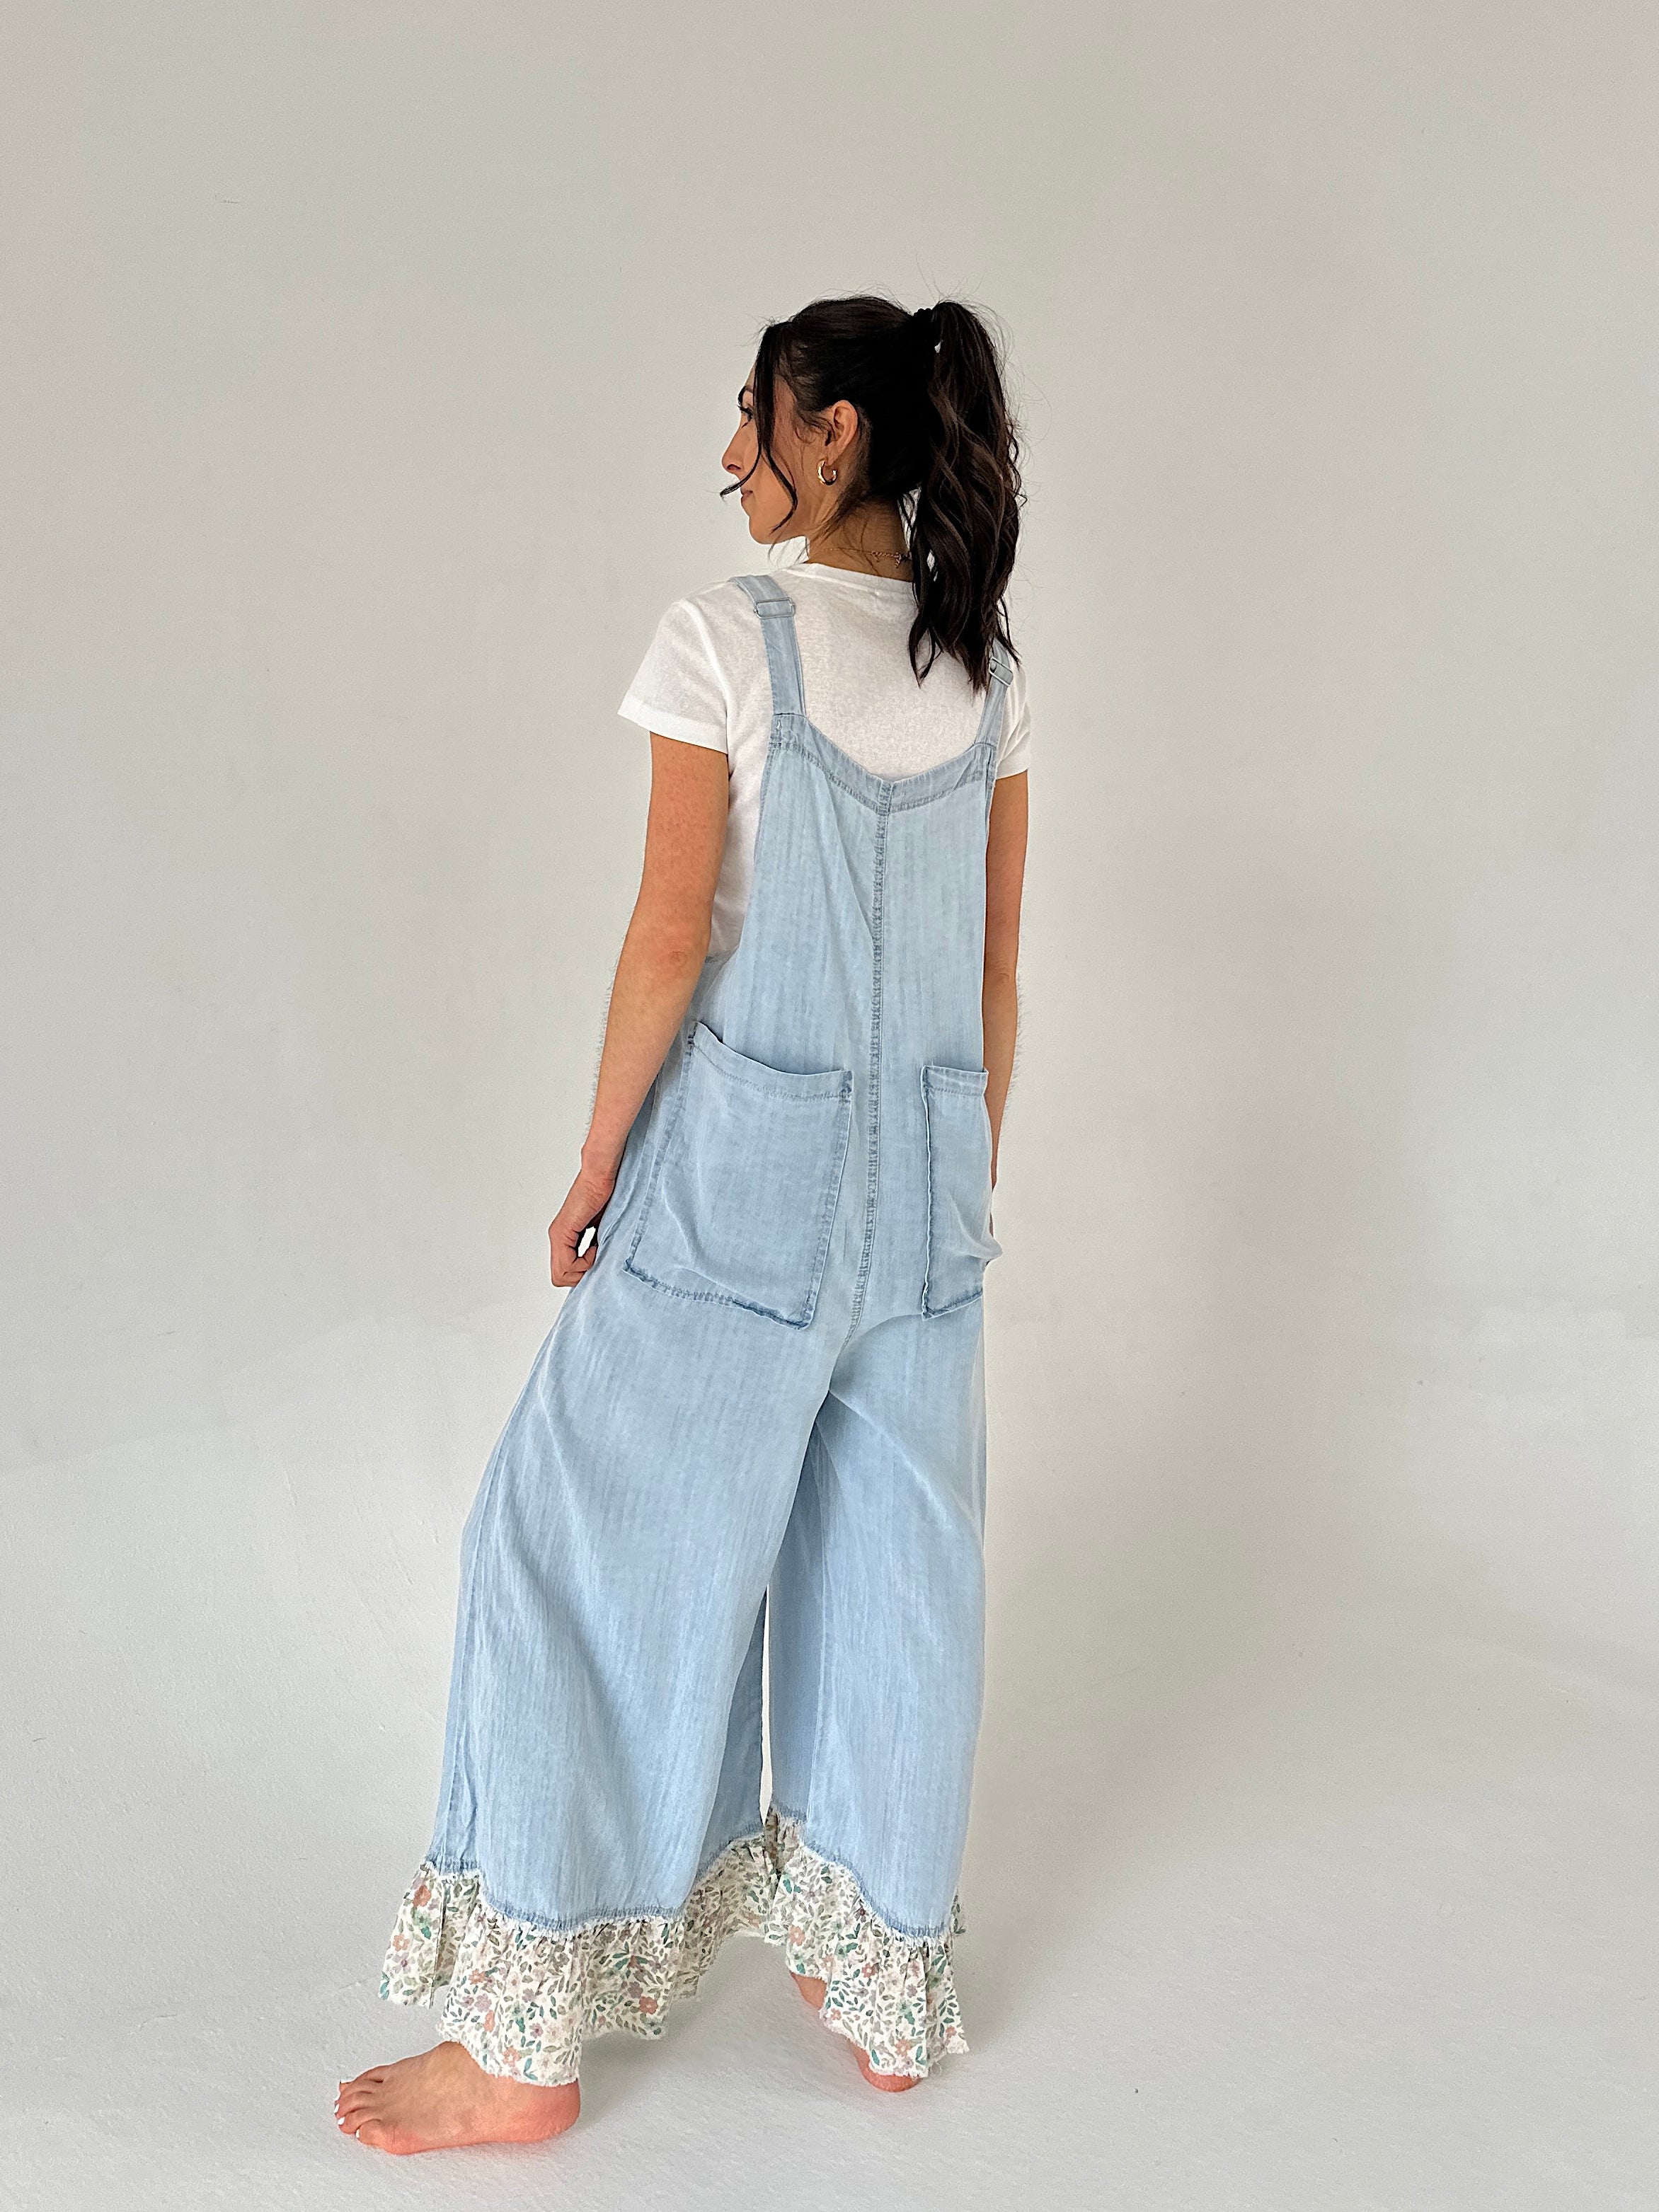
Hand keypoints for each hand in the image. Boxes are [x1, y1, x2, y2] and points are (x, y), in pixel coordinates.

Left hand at [548, 1161, 617, 1287]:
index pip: (564, 1273)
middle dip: (582, 1274)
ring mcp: (558, 1235)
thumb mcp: (601, 1228)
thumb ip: (596, 1246)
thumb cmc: (605, 1195)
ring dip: (584, 1268)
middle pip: (560, 1277)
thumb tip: (600, 1264)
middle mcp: (557, 1238)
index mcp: (564, 1238)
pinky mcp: (562, 1232)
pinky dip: (584, 1262)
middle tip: (596, 1257)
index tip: (597, 1257)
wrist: (600, 1175)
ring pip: (561, 1274)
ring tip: (596, 1249)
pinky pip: (567, 1264)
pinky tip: (595, 1245)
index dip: (583, 1272)